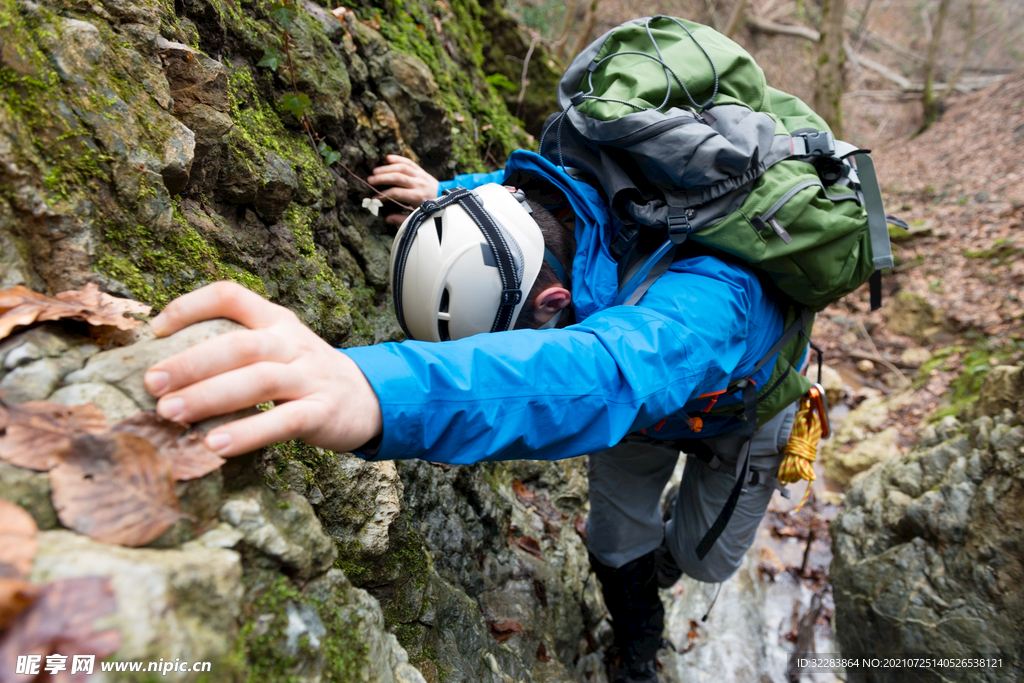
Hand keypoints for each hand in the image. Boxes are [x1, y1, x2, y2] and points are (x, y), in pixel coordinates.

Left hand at [142, 282, 382, 456]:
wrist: (368, 399)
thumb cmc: (303, 376)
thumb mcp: (276, 349)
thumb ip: (233, 350)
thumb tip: (163, 370)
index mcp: (275, 321)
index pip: (231, 296)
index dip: (190, 306)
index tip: (156, 330)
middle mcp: (292, 343)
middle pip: (240, 345)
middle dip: (191, 362)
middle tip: (151, 383)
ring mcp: (310, 377)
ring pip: (258, 381)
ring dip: (210, 396)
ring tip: (170, 413)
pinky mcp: (322, 412)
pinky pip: (282, 421)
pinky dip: (247, 432)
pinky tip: (215, 445)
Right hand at [367, 154, 439, 225]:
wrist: (446, 200)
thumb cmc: (430, 210)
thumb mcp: (418, 217)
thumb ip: (402, 219)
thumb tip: (387, 219)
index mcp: (417, 197)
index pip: (396, 193)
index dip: (384, 195)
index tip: (374, 198)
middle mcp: (419, 184)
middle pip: (398, 178)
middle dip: (382, 178)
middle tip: (370, 180)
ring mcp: (421, 175)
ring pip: (402, 168)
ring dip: (387, 168)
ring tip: (375, 171)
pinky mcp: (421, 171)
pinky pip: (409, 162)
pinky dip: (398, 159)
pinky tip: (388, 158)